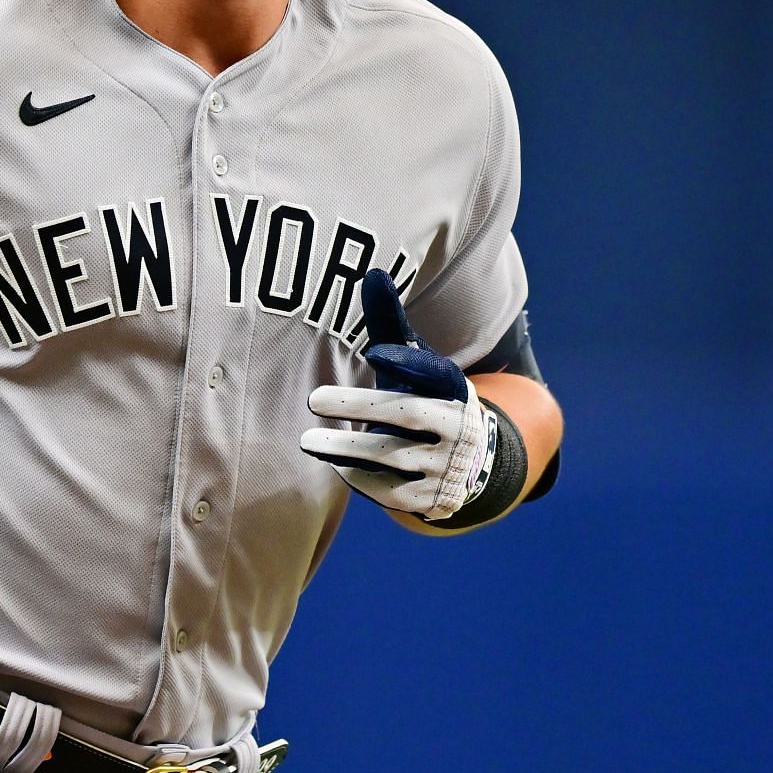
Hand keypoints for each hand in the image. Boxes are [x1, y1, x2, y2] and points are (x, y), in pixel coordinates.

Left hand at [301, 270, 501, 520]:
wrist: (465, 464)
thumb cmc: (423, 398)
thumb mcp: (413, 363)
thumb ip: (391, 323)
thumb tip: (373, 272)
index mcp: (454, 388)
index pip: (435, 373)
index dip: (408, 361)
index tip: (375, 352)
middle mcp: (458, 426)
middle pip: (406, 415)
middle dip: (360, 407)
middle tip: (314, 400)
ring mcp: (447, 467)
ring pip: (393, 456)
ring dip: (348, 449)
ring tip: (307, 440)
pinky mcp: (432, 500)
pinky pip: (392, 491)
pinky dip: (362, 479)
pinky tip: (334, 465)